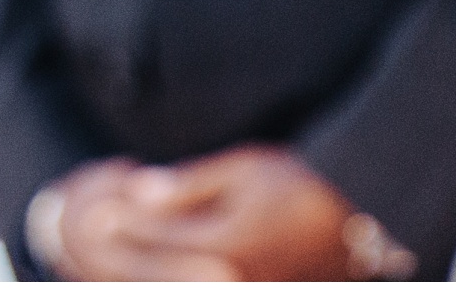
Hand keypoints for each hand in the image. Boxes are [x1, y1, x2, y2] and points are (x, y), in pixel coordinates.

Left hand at [29, 149, 359, 281]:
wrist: (362, 226)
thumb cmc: (302, 188)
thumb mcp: (246, 172)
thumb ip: (189, 187)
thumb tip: (137, 192)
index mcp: (225, 247)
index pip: (157, 239)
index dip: (123, 226)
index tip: (94, 215)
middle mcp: (231, 282)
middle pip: (161, 275)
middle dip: (125, 258)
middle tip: (93, 238)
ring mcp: (243, 292)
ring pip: (176, 286)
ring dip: (147, 273)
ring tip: (113, 259)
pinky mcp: (255, 293)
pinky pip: (199, 287)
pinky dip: (173, 279)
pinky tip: (156, 269)